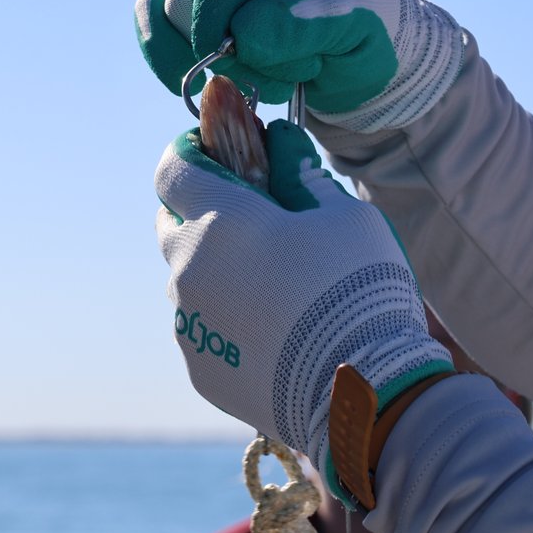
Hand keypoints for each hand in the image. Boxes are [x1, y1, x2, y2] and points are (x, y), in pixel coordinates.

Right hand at [137, 0, 465, 132]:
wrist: (366, 35)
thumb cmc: (370, 22)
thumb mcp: (357, 27)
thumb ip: (304, 26)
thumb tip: (240, 35)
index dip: (218, 8)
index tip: (227, 57)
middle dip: (222, 42)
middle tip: (276, 79)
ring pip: (167, 3)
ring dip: (203, 55)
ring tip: (259, 79)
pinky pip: (152, 13)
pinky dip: (165, 54)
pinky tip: (194, 85)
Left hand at [155, 119, 451, 469]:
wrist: (359, 391)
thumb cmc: (357, 289)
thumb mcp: (346, 214)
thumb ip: (302, 175)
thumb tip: (280, 142)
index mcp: (218, 219)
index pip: (173, 168)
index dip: (191, 153)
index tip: (215, 150)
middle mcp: (188, 269)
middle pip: (172, 225)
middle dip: (200, 213)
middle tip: (248, 220)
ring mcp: (190, 324)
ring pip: (191, 282)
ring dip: (218, 273)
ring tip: (273, 288)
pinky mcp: (201, 371)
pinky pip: (206, 332)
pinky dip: (228, 323)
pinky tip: (274, 334)